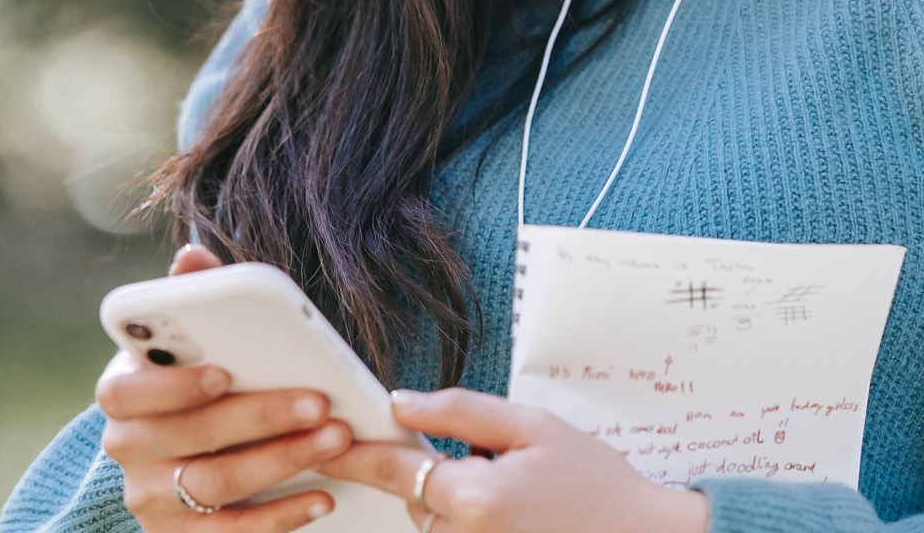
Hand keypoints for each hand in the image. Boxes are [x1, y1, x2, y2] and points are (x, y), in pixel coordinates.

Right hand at [96, 245, 352, 530]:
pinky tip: (322, 497)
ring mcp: (150, 499)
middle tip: (321, 402)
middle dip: (262, 417)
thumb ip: (193, 300)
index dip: (173, 384)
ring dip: (284, 460)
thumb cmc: (201, 385)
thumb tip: (191, 256)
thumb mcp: (194, 344)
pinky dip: (280, 518)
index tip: (224, 371)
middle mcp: (127, 450)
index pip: (126, 393)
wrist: (187, 459)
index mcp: (124, 394)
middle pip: (192, 437)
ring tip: (336, 439)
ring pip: (217, 485)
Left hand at [318, 388, 708, 532]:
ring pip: (434, 524)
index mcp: (476, 499)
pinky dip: (468, 525)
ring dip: (454, 504)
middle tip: (489, 461)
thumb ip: (461, 411)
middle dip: (434, 473)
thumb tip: (402, 402)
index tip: (328, 444)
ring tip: (515, 494)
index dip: (357, 452)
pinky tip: (512, 515)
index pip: (397, 468)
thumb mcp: (533, 426)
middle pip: (415, 499)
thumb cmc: (595, 483)